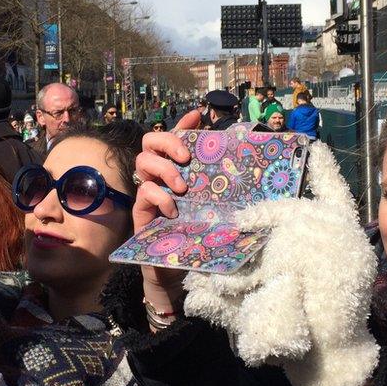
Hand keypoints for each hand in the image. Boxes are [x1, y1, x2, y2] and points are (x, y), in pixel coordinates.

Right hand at [133, 109, 200, 307]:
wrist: (177, 269)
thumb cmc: (196, 235)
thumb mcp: (212, 205)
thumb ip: (219, 185)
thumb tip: (247, 165)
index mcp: (176, 169)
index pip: (173, 137)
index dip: (183, 124)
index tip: (198, 116)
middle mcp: (158, 177)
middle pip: (148, 141)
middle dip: (167, 141)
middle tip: (186, 157)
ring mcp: (147, 193)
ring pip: (142, 162)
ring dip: (164, 169)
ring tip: (183, 187)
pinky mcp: (139, 213)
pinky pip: (144, 194)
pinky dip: (160, 197)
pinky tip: (174, 211)